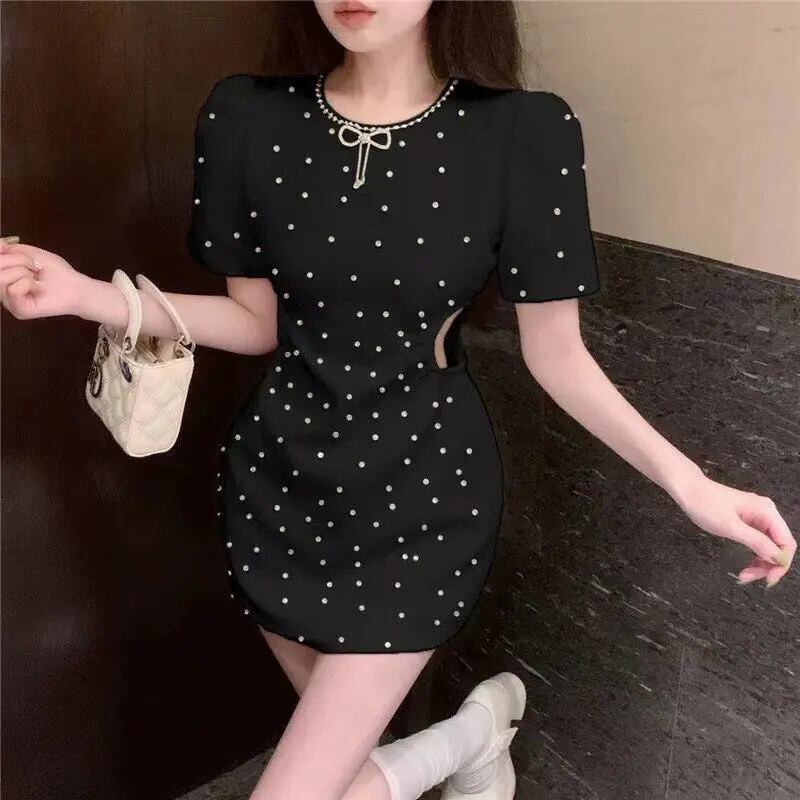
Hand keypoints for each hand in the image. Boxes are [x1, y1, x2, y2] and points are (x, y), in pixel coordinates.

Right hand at [0, 237, 87, 319]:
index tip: (26, 257)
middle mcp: (4, 292)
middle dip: (18, 260)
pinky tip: (38, 288)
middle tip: (35, 268)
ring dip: (23, 271)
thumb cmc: (58, 273)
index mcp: (5, 279)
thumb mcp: (31, 254)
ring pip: (0, 277)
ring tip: (37, 279)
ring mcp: (10, 303)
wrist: (78, 288)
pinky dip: (28, 283)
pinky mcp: (19, 311)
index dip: (6, 254)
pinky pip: (12, 290)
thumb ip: (10, 249)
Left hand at [674, 473, 794, 586]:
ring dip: (761, 563)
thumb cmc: (705, 504)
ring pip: (769, 547)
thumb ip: (756, 542)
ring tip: (744, 575)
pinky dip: (754, 556)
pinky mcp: (748, 521)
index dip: (781, 563)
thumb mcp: (730, 527)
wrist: (688, 490)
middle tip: (748, 578)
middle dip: (768, 565)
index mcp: (766, 511)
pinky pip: (759, 542)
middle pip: (779, 546)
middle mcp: (767, 513)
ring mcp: (758, 517)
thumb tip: (777, 558)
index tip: (768, 579)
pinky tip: (746, 566)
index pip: (786, 543)